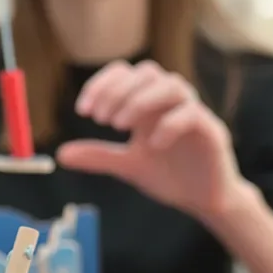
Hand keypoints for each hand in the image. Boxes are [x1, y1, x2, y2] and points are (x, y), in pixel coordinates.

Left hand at [55, 60, 249, 221]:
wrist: (203, 200)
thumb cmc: (168, 175)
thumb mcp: (127, 165)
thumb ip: (98, 156)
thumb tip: (61, 154)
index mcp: (148, 103)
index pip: (125, 73)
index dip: (101, 84)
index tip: (83, 111)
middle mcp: (170, 102)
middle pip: (147, 72)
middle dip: (118, 91)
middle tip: (101, 119)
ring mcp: (192, 113)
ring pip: (172, 84)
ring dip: (141, 100)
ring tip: (120, 126)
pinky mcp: (211, 130)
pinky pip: (192, 113)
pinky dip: (170, 124)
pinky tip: (152, 145)